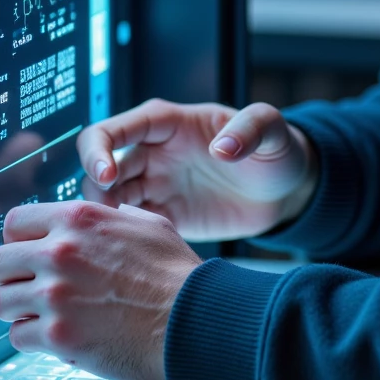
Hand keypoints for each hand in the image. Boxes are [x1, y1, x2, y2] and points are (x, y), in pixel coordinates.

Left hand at [0, 200, 197, 379]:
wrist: (194, 321)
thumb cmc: (178, 276)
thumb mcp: (150, 225)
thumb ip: (116, 217)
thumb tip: (108, 214)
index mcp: (80, 218)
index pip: (15, 222)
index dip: (20, 241)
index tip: (29, 256)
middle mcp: (60, 251)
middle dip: (13, 278)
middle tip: (32, 289)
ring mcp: (55, 294)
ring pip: (2, 303)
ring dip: (20, 312)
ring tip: (44, 317)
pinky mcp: (57, 335)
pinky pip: (18, 337)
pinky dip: (34, 341)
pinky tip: (58, 338)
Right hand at [76, 98, 317, 240]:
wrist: (286, 193)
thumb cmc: (277, 151)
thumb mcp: (272, 131)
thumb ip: (250, 129)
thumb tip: (222, 147)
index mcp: (167, 124)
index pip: (112, 130)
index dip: (99, 150)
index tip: (106, 176)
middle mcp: (153, 154)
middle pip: (99, 168)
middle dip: (93, 192)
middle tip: (104, 219)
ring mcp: (156, 187)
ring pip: (107, 201)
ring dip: (102, 218)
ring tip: (113, 241)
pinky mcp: (165, 219)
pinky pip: (129, 228)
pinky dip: (121, 239)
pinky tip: (130, 255)